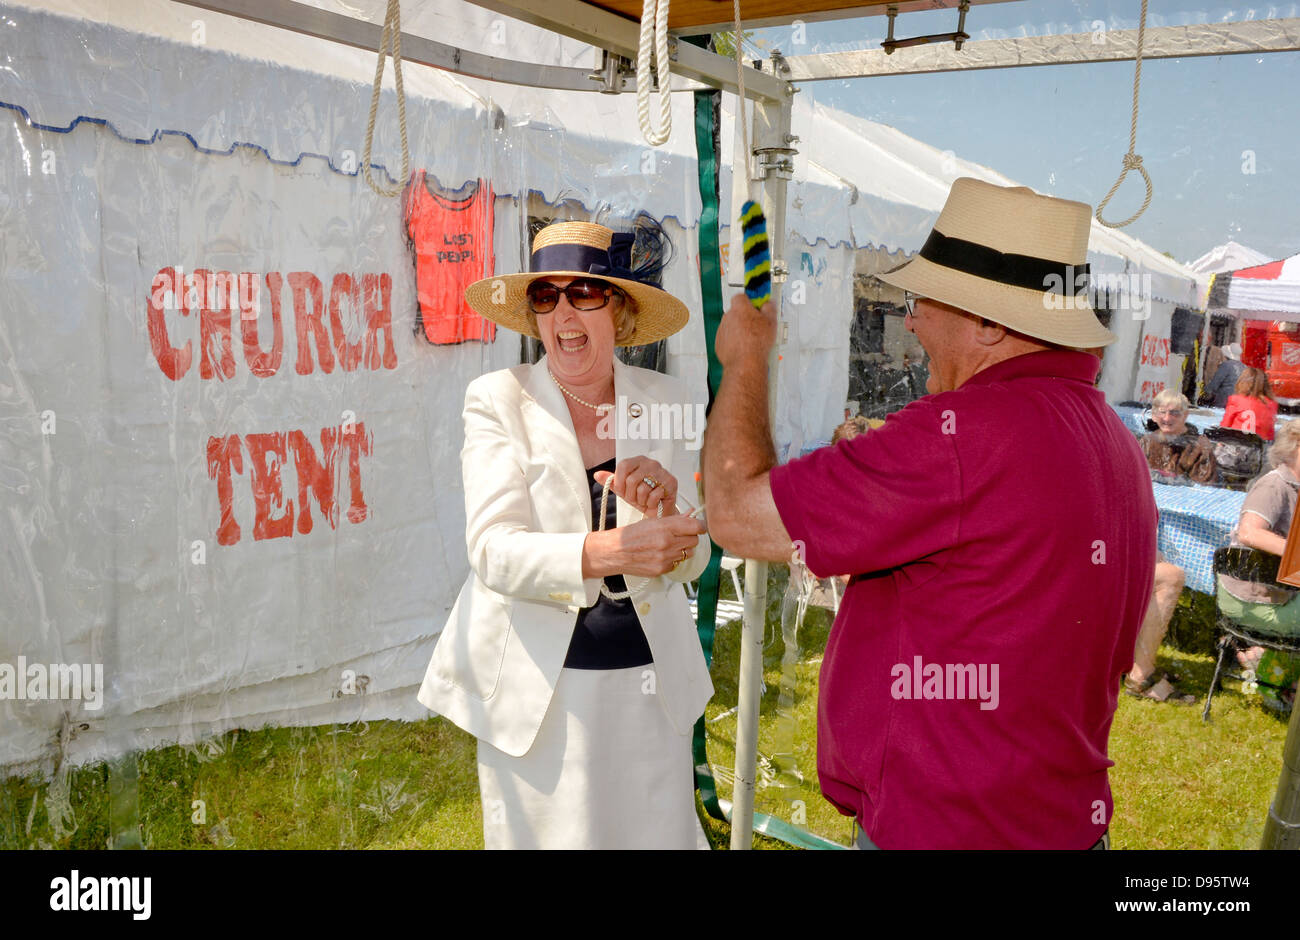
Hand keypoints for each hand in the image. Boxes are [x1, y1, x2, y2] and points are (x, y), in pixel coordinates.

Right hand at [583, 514, 705, 577]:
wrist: (614, 553)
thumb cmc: (630, 535)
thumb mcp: (651, 521)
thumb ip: (673, 520)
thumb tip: (690, 516)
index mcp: (665, 527)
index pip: (696, 526)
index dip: (699, 526)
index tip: (698, 526)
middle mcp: (667, 543)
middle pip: (694, 540)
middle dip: (690, 537)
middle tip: (680, 535)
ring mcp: (666, 558)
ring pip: (688, 553)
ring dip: (683, 548)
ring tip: (669, 545)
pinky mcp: (663, 569)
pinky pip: (677, 563)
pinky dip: (673, 559)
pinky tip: (661, 554)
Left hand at [594, 457, 677, 516]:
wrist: (659, 511)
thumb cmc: (642, 498)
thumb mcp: (623, 489)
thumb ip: (611, 481)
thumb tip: (597, 475)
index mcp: (639, 461)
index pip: (623, 466)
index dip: (619, 482)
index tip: (622, 490)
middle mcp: (651, 463)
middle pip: (631, 479)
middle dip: (631, 495)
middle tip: (636, 498)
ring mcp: (663, 472)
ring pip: (643, 489)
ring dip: (641, 500)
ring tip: (645, 500)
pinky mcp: (671, 483)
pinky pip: (654, 495)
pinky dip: (651, 503)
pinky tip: (654, 501)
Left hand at [715, 293, 775, 369]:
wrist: (745, 363)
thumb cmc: (756, 343)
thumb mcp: (771, 321)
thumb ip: (770, 308)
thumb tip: (769, 303)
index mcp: (740, 308)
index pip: (741, 296)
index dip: (750, 301)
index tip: (757, 305)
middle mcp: (728, 317)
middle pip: (737, 312)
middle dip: (745, 317)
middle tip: (757, 325)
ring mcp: (722, 330)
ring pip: (731, 326)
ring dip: (740, 330)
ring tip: (752, 339)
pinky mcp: (719, 343)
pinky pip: (727, 339)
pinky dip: (734, 341)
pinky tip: (745, 347)